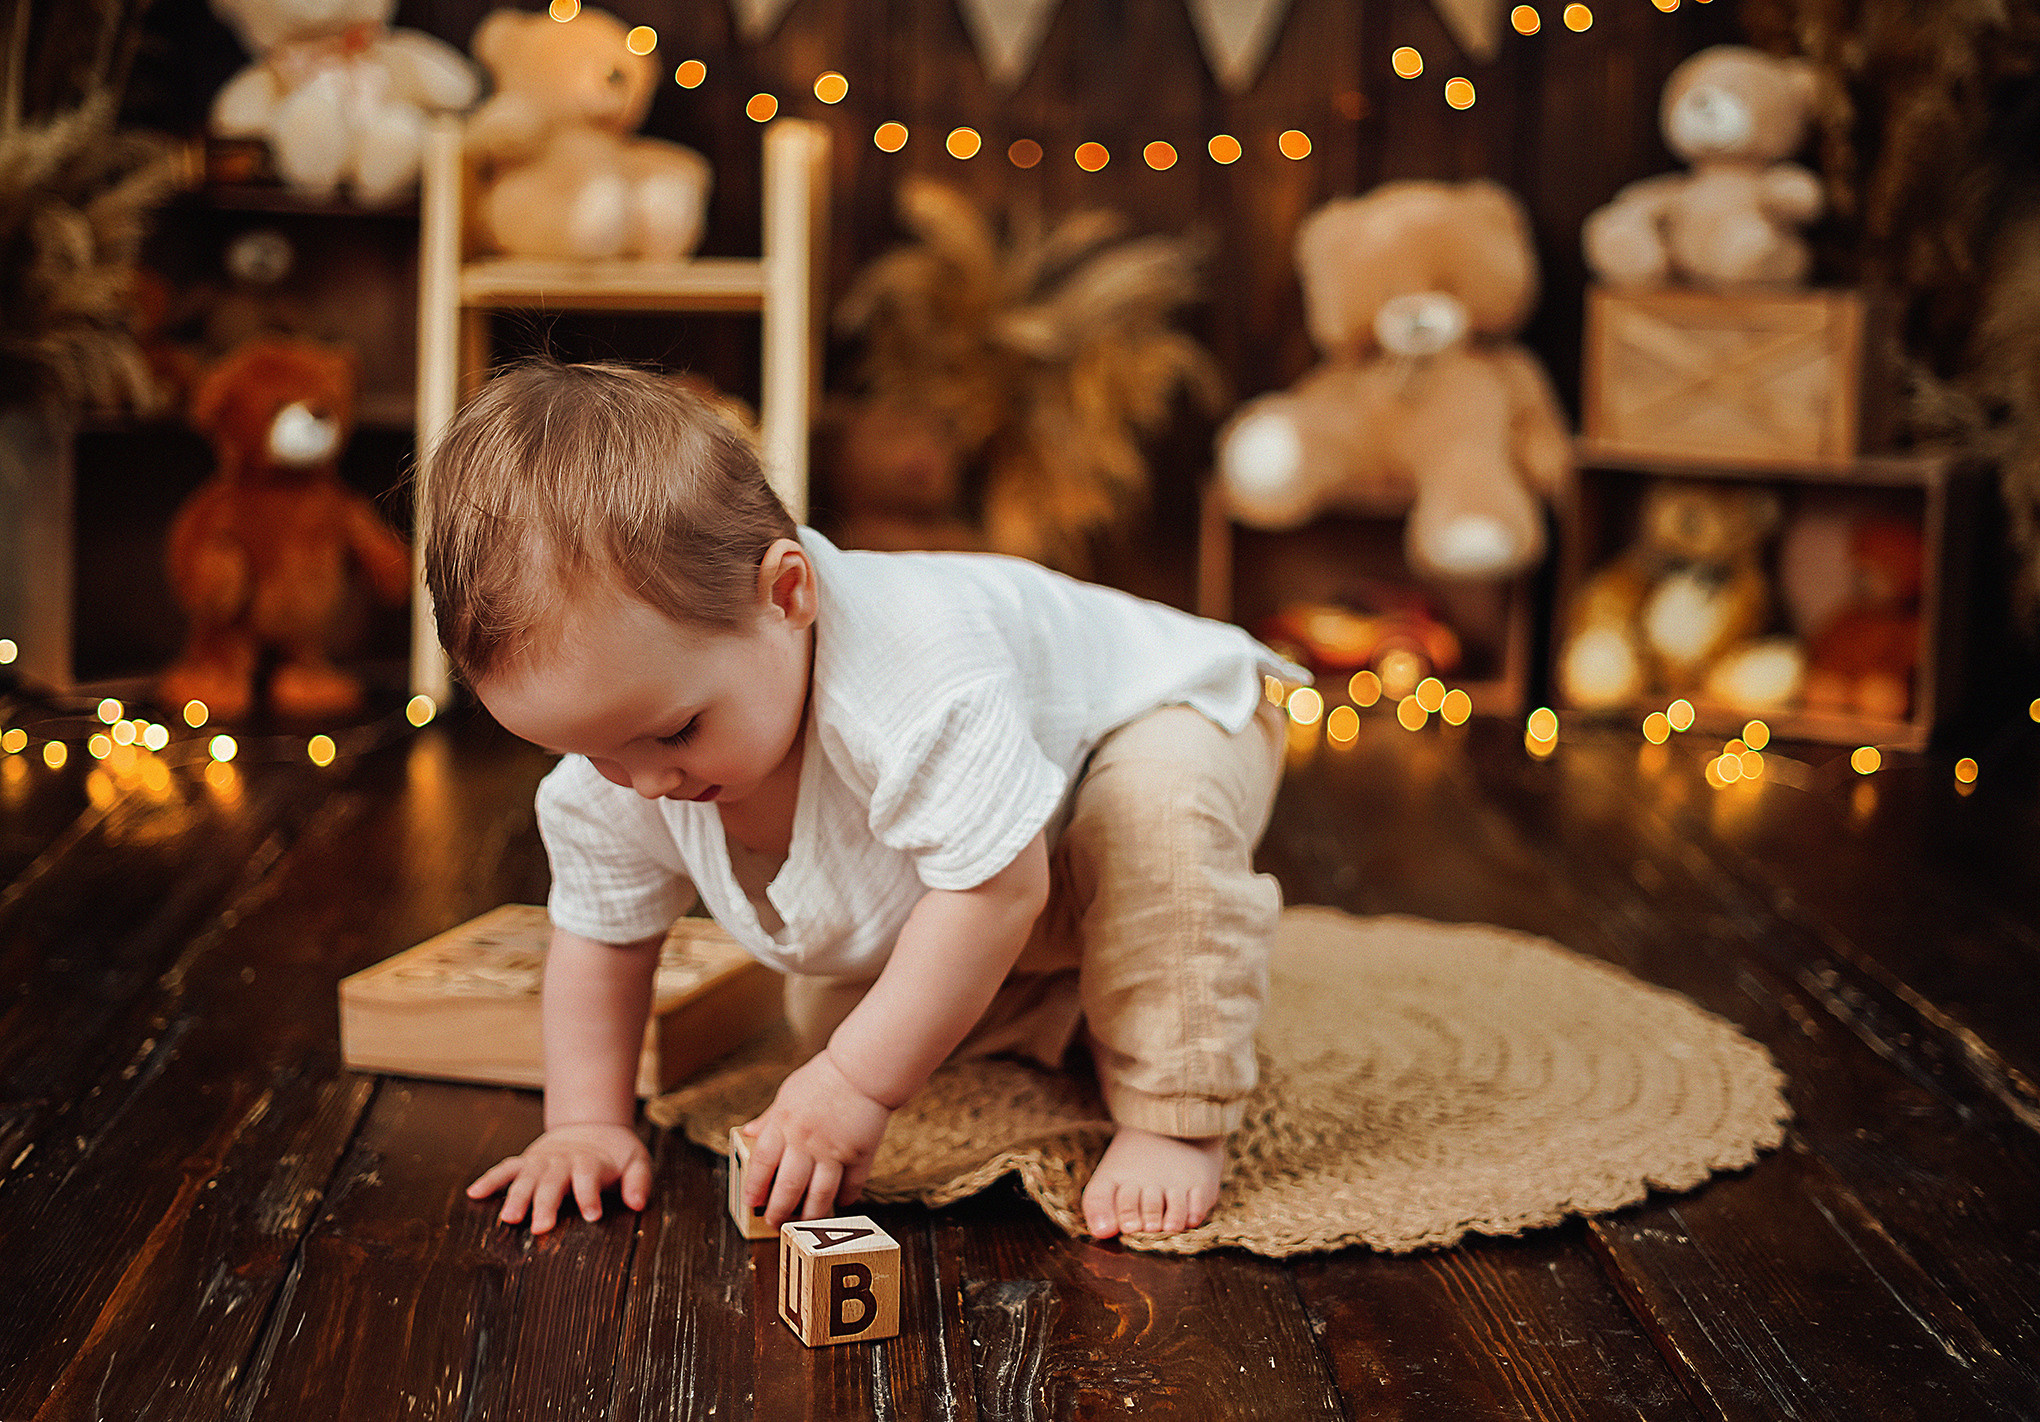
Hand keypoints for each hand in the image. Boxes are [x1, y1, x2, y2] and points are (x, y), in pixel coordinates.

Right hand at [466, 1121, 651, 1233]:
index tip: (592, 1216)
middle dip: (546, 1204)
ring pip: (526, 1178)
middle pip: (553, 1181)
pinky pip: (505, 1169)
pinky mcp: (527, 1162)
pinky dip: (490, 1179)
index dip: (590, 1195)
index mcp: (591, 1161)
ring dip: (516, 1197)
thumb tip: (638, 1203)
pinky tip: (473, 1194)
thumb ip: (639, 1182)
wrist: (593, 1127)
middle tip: (540, 1228)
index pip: (589, 1176)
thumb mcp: (637, 1162)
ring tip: (508, 1218)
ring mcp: (541, 1161)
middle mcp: (563, 1160)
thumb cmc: (617, 1154)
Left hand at [741, 1050, 893, 1227]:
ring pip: (819, 1195)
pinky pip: (851, 1186)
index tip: (751, 1202)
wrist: (863, 1069)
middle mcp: (806, 1140)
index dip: (754, 1186)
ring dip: (810, 1215)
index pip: (762, 1163)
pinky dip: (845, 1198)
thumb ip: (769, 1117)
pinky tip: (840, 1204)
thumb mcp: (789, 1092)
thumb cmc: (825, 1077)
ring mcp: (834, 1150)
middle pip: (788, 1186)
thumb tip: (748, 1132)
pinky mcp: (860, 1154)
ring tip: (805, 1224)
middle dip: (778, 1210)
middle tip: (774, 1222)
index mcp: (784, 1123)